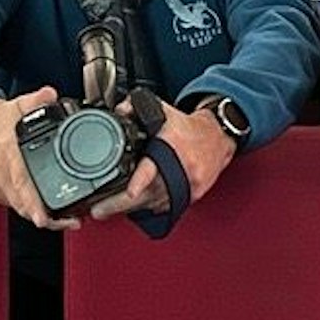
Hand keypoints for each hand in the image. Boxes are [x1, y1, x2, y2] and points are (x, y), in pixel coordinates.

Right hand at [0, 87, 79, 230]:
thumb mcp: (17, 105)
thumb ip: (37, 100)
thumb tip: (50, 96)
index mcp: (6, 154)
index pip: (21, 184)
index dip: (34, 204)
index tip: (45, 218)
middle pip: (22, 205)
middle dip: (46, 217)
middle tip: (70, 221)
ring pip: (18, 208)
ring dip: (40, 216)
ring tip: (64, 219)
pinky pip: (13, 204)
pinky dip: (29, 208)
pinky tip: (45, 209)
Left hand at [88, 98, 236, 220]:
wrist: (219, 137)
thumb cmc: (190, 127)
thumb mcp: (164, 111)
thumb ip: (138, 109)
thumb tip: (120, 111)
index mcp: (170, 145)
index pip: (154, 165)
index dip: (141, 180)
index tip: (130, 192)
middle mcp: (181, 166)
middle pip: (149, 192)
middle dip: (121, 204)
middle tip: (99, 210)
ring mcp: (188, 183)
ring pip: (155, 203)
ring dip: (131, 209)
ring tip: (109, 210)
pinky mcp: (192, 194)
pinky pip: (167, 206)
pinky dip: (150, 207)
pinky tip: (135, 207)